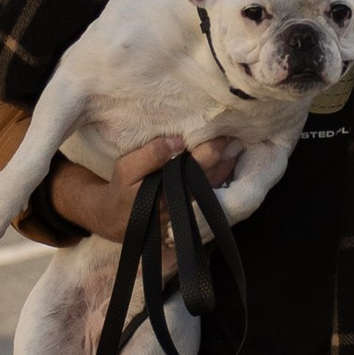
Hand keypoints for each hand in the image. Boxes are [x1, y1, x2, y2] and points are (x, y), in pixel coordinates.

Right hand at [48, 130, 240, 242]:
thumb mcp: (126, 168)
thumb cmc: (123, 189)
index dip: (210, 151)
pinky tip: (228, 162)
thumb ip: (151, 155)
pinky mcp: (193, 210)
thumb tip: (178, 141)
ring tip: (234, 146)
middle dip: (223, 157)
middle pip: (210, 176)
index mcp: (167, 190)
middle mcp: (184, 201)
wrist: (118, 220)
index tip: (220, 134)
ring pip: (214, 185)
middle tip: (233, 137)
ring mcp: (191, 208)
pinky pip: (212, 191)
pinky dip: (222, 176)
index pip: (195, 167)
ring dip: (226, 166)